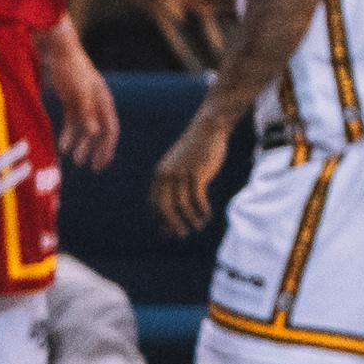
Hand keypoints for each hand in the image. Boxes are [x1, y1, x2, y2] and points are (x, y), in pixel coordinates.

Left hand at [45, 26, 118, 171]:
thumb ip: (87, 113)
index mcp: (104, 101)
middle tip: (92, 168)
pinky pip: (73, 122)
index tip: (100, 165)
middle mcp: (97, 103)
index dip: (107, 149)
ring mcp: (85, 102)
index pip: (110, 130)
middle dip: (97, 151)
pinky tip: (62, 146)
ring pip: (87, 129)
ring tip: (75, 161)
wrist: (58, 49)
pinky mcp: (71, 100)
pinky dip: (69, 134)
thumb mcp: (79, 93)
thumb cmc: (70, 69)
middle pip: (101, 132)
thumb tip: (96, 134)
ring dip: (82, 145)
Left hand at [153, 107, 236, 237]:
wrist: (208, 128)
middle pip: (165, 208)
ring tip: (199, 226)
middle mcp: (166, 175)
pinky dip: (202, 210)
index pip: (155, 204)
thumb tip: (176, 203)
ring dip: (190, 219)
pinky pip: (197, 199)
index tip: (168, 233)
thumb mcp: (180, 164)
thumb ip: (175, 181)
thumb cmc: (196, 148)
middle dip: (172, 224)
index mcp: (160, 174)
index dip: (160, 220)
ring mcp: (181, 174)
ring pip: (182, 205)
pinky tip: (208, 214)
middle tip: (182, 235)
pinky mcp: (197, 173)